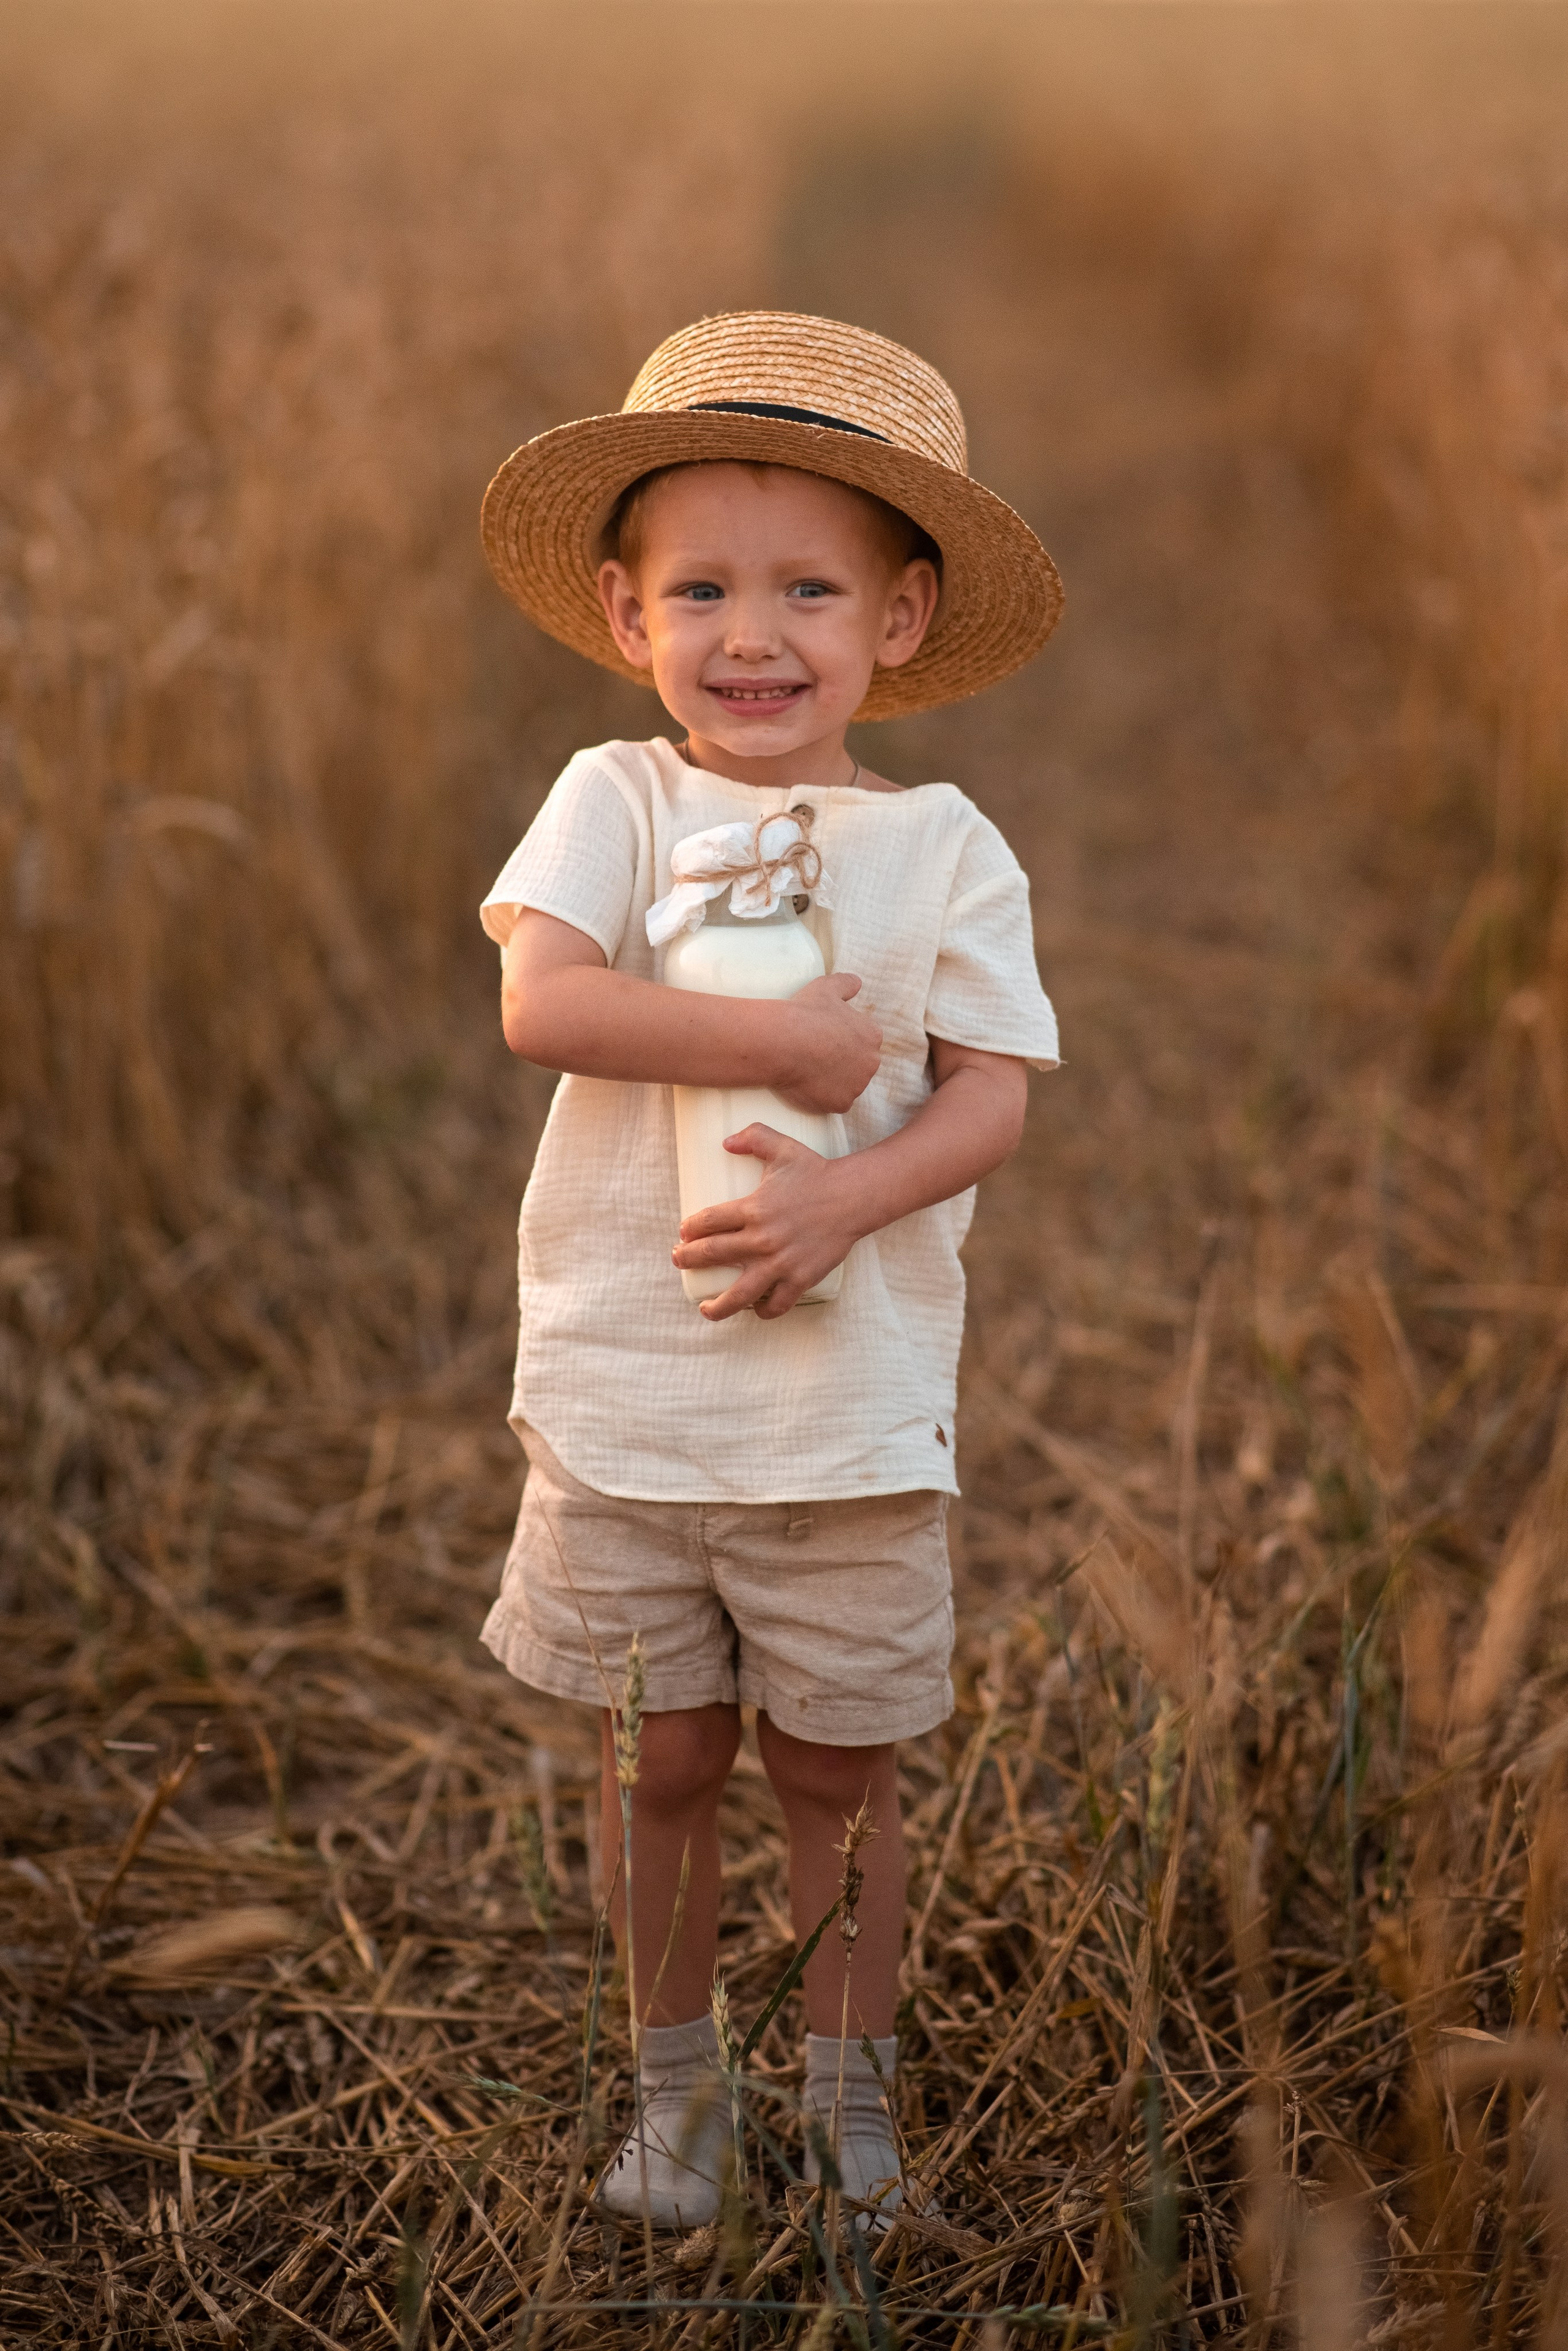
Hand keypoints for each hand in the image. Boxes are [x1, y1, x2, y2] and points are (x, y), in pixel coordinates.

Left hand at [673, 1125, 865, 1320]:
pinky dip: (763, 1311)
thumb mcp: (783, 1147)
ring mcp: (780, 1262)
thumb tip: (725, 1142)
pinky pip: (777, 1304)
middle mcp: (761, 1239)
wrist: (854, 1197)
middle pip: (712, 1254)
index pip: (707, 1222)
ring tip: (706, 1309)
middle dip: (689, 1260)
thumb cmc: (817, 1172)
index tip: (683, 1234)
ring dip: (718, 1305)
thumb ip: (753, 1137)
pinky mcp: (800, 1278)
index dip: (689, 1230)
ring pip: (740, 1293)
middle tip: (679, 1261)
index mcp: (752, 1208)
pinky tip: (755, 1310)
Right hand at [772, 974, 880, 1113]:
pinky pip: (834, 1103)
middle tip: (816, 1057)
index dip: (843, 1040)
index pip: (864, 1041)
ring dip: (834, 1081)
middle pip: (859, 1065)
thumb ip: (846, 983)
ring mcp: (857, 1085)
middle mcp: (871, 1062)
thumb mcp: (826, 987)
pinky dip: (823, 1098)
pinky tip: (806, 1087)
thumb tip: (857, 982)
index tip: (825, 1039)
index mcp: (871, 1035)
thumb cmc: (806, 1013)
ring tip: (809, 1072)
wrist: (784, 1042)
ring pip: (848, 1085)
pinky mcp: (841, 1104)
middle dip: (843, 1062)